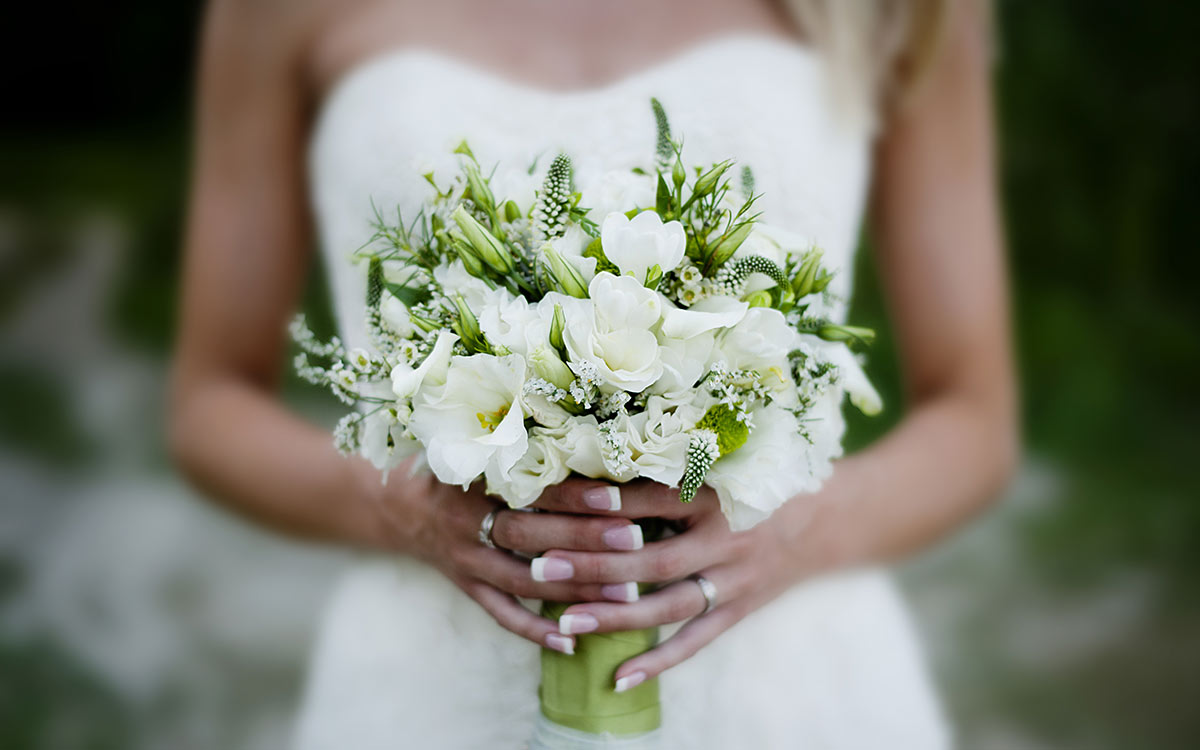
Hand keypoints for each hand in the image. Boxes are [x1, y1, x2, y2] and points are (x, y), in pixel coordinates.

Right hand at [365, 470, 653, 655]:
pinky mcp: (468, 588)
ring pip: (523, 581)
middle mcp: (468, 522)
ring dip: (574, 589)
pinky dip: (536, 631)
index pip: (531, 489)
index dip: (573, 494)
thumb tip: (591, 433)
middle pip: (530, 536)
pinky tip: (573, 642)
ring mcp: (467, 561)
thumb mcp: (477, 445)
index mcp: (474, 479)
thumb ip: (523, 443)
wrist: (398, 504)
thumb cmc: (454, 465)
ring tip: (625, 595)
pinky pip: (502, 615)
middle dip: (584, 540)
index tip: (617, 497)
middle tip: (634, 540)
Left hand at [529, 479, 810, 688]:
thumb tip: (598, 469)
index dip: (605, 502)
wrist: (828, 516)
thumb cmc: (758, 480)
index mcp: (718, 494)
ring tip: (567, 621)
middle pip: (652, 558)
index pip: (651, 500)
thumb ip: (668, 469)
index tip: (557, 500)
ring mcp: (734, 580)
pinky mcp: (739, 610)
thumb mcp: (722, 464)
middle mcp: (726, 539)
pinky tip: (618, 678)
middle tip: (543, 567)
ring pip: (668, 605)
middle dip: (595, 564)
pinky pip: (695, 641)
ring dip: (616, 615)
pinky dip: (658, 662)